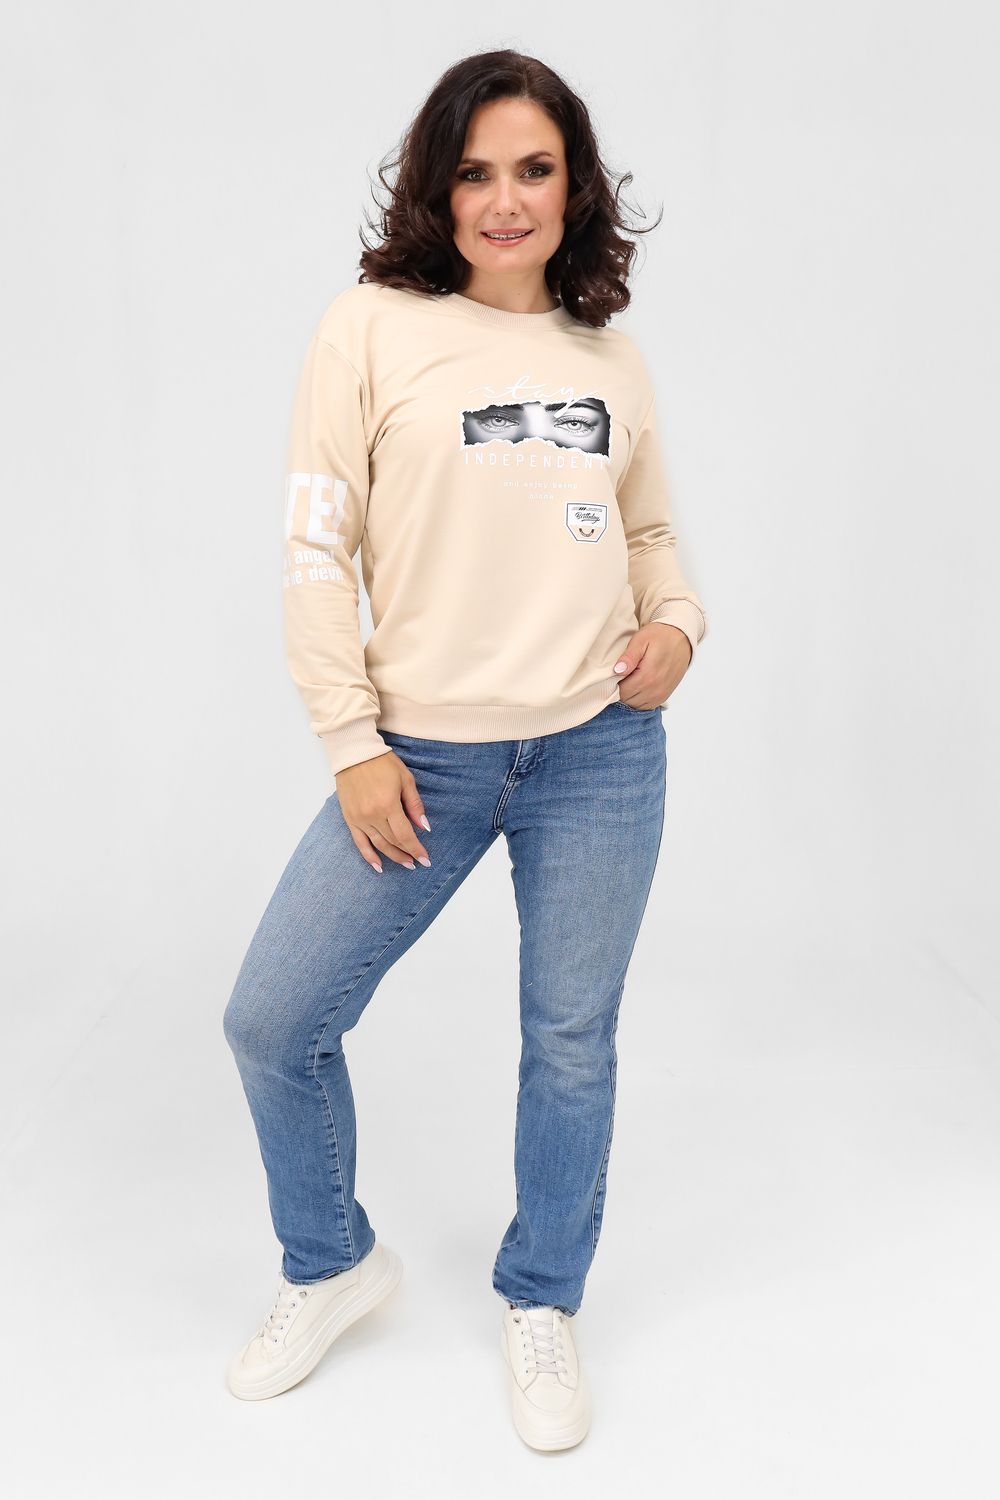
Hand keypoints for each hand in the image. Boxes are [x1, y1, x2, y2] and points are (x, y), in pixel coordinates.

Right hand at [335, 751, 432, 873]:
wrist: (354, 753)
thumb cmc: (382, 763)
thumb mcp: (405, 779)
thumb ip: (415, 805)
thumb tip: (424, 827)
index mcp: (388, 804)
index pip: (405, 835)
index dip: (416, 849)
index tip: (426, 859)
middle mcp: (372, 815)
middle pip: (393, 841)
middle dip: (407, 853)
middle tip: (417, 862)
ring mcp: (359, 818)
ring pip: (378, 845)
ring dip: (392, 857)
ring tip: (405, 864)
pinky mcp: (349, 818)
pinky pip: (359, 842)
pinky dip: (369, 856)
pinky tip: (379, 866)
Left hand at [613, 622, 691, 708]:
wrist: (681, 637)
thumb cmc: (660, 636)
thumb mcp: (641, 640)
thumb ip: (629, 656)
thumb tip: (618, 670)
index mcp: (647, 676)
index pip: (620, 692)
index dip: (612, 685)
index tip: (611, 675)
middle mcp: (655, 689)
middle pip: (627, 700)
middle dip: (619, 691)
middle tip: (619, 676)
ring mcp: (661, 694)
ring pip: (635, 705)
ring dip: (629, 696)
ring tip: (628, 680)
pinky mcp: (664, 696)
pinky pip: (646, 706)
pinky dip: (638, 700)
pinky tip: (636, 687)